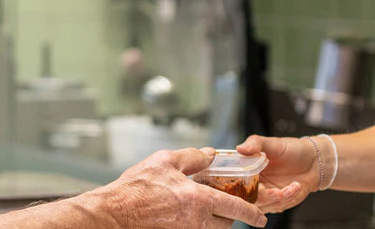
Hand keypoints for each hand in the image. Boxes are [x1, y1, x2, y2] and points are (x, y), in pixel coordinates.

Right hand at [87, 148, 266, 228]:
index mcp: (198, 200)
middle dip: (229, 216)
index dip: (253, 213)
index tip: (261, 217)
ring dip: (212, 221)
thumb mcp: (165, 161)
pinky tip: (183, 213)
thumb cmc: (135, 188)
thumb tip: (209, 154)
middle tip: (224, 205)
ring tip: (202, 208)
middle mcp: (196, 221)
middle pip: (226, 224)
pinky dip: (196, 223)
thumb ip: (192, 157)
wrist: (113, 213)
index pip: (236, 208)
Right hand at [234, 135, 322, 212]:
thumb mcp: (273, 143)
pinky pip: (278, 206)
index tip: (251, 184)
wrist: (314, 161)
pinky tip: (296, 186)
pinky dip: (288, 197)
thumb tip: (240, 148)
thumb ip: (256, 144)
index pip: (235, 182)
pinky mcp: (279, 202)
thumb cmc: (293, 150)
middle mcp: (255, 184)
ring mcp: (267, 194)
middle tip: (275, 192)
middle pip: (247, 199)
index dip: (239, 186)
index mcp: (248, 170)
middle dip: (262, 197)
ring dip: (278, 199)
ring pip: (263, 206)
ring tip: (291, 187)